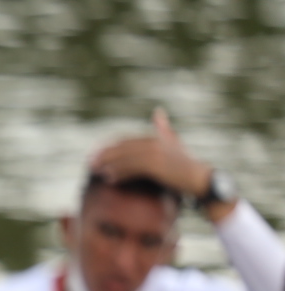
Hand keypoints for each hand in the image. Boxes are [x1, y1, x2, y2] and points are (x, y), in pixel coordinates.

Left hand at [90, 109, 215, 205]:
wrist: (200, 180)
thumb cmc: (185, 165)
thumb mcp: (174, 144)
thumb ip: (163, 129)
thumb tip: (158, 111)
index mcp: (155, 138)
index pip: (126, 141)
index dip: (110, 147)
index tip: (95, 152)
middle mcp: (155, 143)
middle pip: (123, 148)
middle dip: (105, 155)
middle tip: (89, 162)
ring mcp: (156, 154)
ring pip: (125, 159)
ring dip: (109, 164)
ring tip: (95, 170)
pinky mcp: (157, 166)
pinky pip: (132, 169)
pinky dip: (119, 173)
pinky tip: (109, 178)